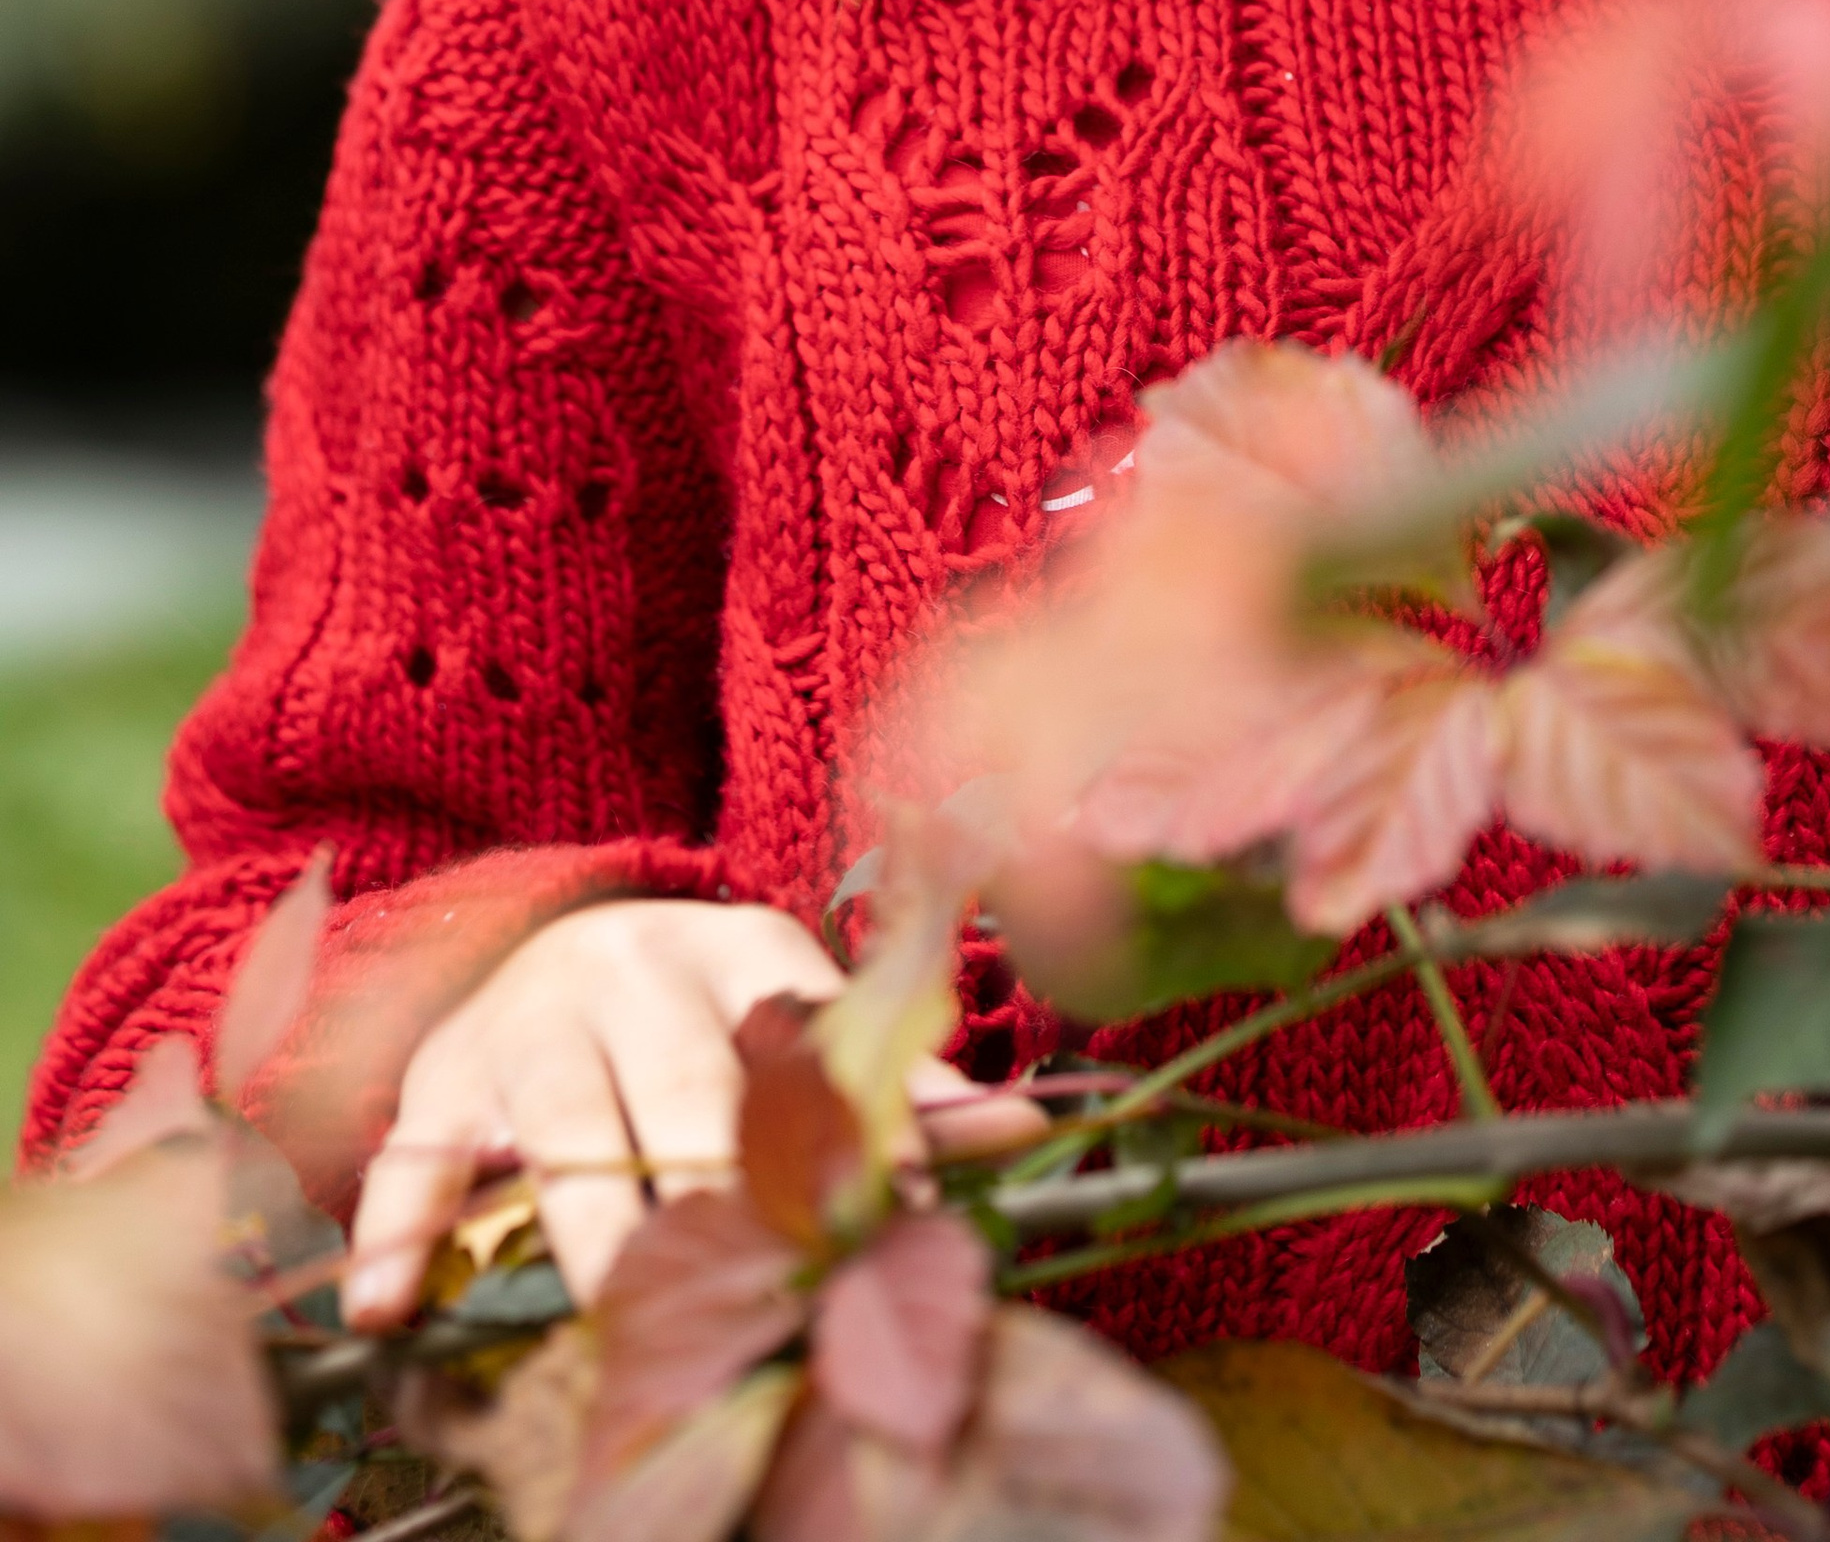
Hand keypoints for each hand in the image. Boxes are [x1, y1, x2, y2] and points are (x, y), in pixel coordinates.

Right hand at [344, 898, 1041, 1322]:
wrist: (556, 934)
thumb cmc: (704, 1006)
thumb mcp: (797, 1012)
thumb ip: (898, 1078)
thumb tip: (1024, 1128)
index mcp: (742, 953)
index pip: (805, 1044)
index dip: (853, 1133)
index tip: (891, 1218)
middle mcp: (635, 971)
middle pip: (682, 1090)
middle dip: (719, 1190)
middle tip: (753, 1285)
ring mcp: (533, 1020)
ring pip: (563, 1127)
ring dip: (587, 1225)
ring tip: (615, 1313)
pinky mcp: (444, 1073)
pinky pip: (412, 1154)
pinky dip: (396, 1229)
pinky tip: (387, 1306)